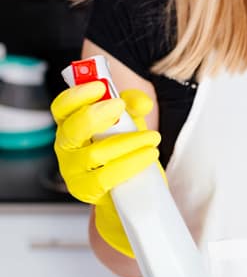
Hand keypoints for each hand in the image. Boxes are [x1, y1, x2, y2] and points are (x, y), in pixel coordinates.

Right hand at [51, 82, 160, 256]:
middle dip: (96, 115)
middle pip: (72, 129)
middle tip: (120, 106)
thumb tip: (142, 102)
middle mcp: (66, 146)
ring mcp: (72, 170)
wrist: (127, 188)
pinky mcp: (85, 190)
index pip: (62, 107)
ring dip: (128, 142)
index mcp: (71, 124)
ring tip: (153, 138)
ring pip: (95, 154)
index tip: (99, 86)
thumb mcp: (130, 121)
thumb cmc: (122, 150)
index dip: (77, 95)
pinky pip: (105, 178)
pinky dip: (130, 164)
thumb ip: (134, 105)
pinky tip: (149, 155)